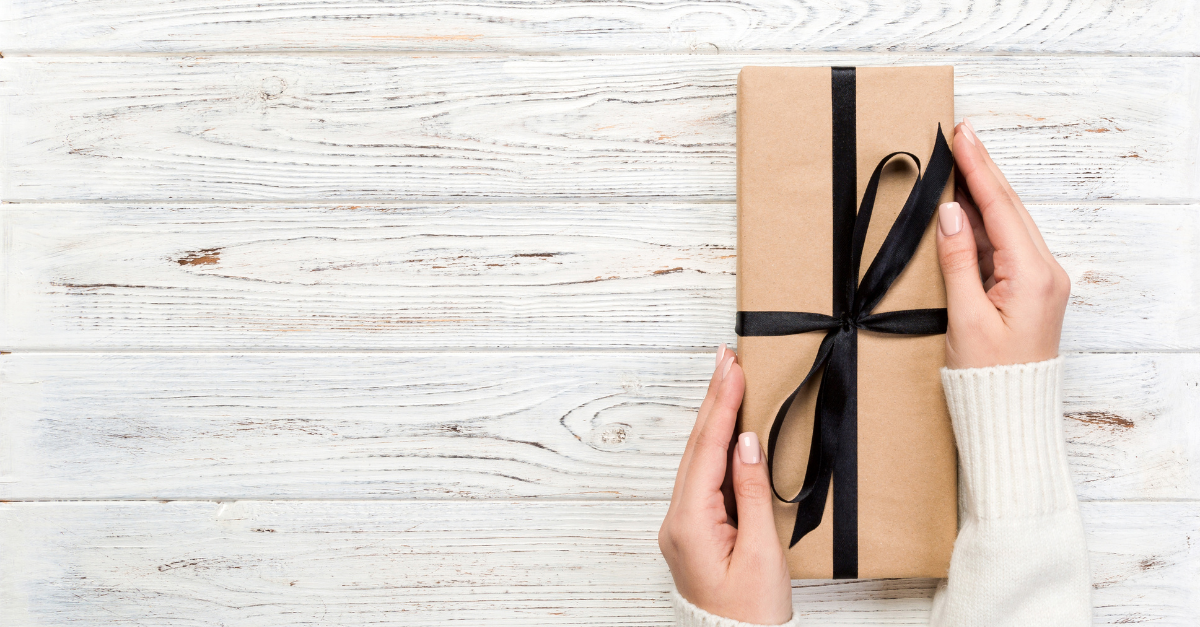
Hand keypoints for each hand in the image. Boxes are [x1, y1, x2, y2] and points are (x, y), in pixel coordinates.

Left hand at [658, 345, 791, 623]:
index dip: (722, 404)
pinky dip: (714, 446)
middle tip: (725, 357)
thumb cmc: (750, 614)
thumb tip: (746, 443)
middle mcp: (677, 520)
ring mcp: (682, 526)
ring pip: (697, 459)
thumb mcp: (762, 552)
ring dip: (713, 418)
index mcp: (690, 522)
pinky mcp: (693, 531)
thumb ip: (752, 493)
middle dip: (713, 399)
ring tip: (727, 379)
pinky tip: (727, 428)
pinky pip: (702, 477)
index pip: (707, 448)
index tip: (732, 367)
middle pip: (696, 447)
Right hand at [936, 118, 1070, 369]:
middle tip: (962, 133)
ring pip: (1009, 223)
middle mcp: (1045, 272)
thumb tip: (951, 214)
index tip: (961, 136)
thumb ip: (958, 261)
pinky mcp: (1030, 290)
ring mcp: (1041, 280)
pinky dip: (986, 220)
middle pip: (1010, 207)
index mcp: (1032, 275)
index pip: (1000, 208)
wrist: (1011, 414)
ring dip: (985, 191)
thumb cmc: (988, 377)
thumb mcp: (966, 318)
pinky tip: (969, 205)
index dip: (978, 168)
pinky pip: (1007, 244)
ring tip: (961, 159)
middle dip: (984, 169)